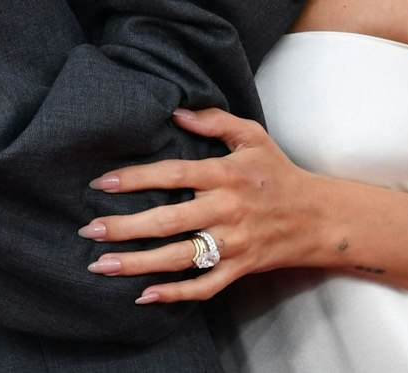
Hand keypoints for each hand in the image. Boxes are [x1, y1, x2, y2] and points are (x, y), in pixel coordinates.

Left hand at [78, 108, 326, 303]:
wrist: (318, 216)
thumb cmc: (278, 172)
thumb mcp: (253, 136)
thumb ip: (215, 121)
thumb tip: (176, 112)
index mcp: (227, 174)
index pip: (174, 175)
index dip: (136, 178)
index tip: (101, 183)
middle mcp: (227, 209)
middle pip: (169, 220)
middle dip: (125, 227)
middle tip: (89, 230)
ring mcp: (233, 243)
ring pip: (180, 257)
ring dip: (138, 263)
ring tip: (101, 265)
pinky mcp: (240, 268)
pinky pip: (205, 286)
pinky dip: (176, 294)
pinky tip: (144, 295)